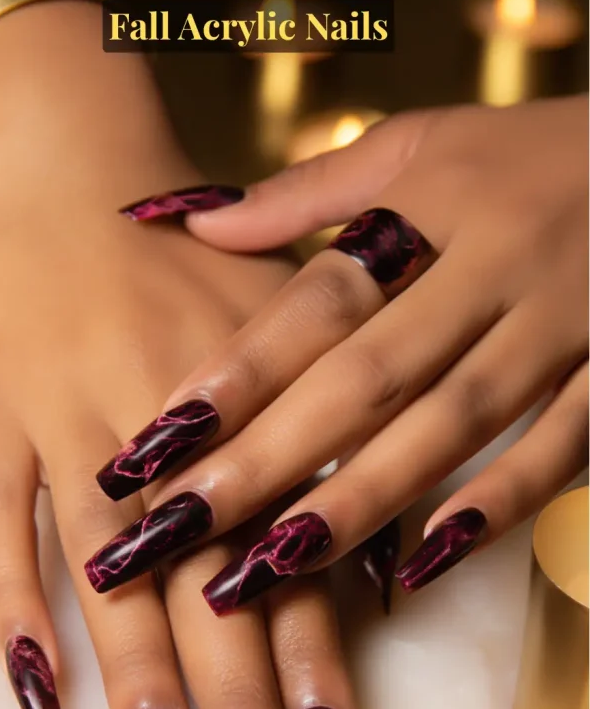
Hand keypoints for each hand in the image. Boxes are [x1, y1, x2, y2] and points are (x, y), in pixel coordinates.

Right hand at [0, 1, 360, 708]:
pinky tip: (44, 705)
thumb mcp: (289, 320)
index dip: (314, 688)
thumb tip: (398, 560)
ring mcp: (72, 430)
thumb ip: (339, 438)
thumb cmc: (188, 262)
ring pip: (111, 590)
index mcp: (251, 418)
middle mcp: (170, 437)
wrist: (65, 174)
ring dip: (145, 702)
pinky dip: (19, 615)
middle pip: (214, 609)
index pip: (295, 579)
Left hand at [96, 96, 587, 609]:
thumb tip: (195, 221)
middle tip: (184, 523)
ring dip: (363, 494)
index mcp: (437, 205)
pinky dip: (497, 504)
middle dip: (272, 455)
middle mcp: (497, 267)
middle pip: (370, 376)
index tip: (159, 436)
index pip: (320, 301)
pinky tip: (421, 561)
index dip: (239, 369)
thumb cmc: (530, 154)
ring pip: (452, 423)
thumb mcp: (422, 146)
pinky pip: (561, 448)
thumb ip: (309, 191)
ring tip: (275, 560)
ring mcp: (565, 324)